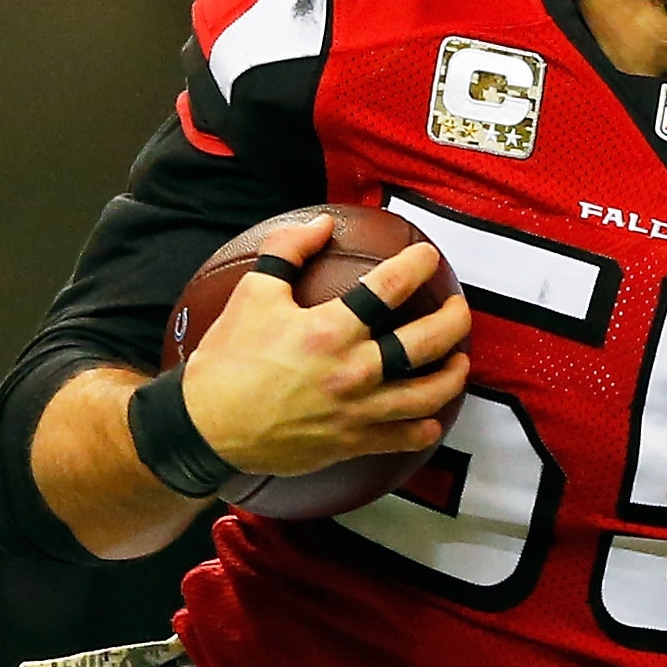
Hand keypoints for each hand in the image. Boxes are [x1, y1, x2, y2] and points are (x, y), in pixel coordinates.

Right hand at [178, 214, 471, 477]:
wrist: (206, 428)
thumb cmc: (228, 360)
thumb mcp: (252, 294)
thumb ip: (287, 250)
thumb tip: (322, 224)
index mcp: (331, 330)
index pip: (390, 287)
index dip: (417, 265)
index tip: (428, 257)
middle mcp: (353, 371)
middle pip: (426, 343)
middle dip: (454, 321)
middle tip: (459, 308)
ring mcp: (357, 411)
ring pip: (427, 395)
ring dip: (452, 375)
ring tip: (459, 360)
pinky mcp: (352, 443)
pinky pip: (404, 437)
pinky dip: (425, 427)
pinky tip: (433, 417)